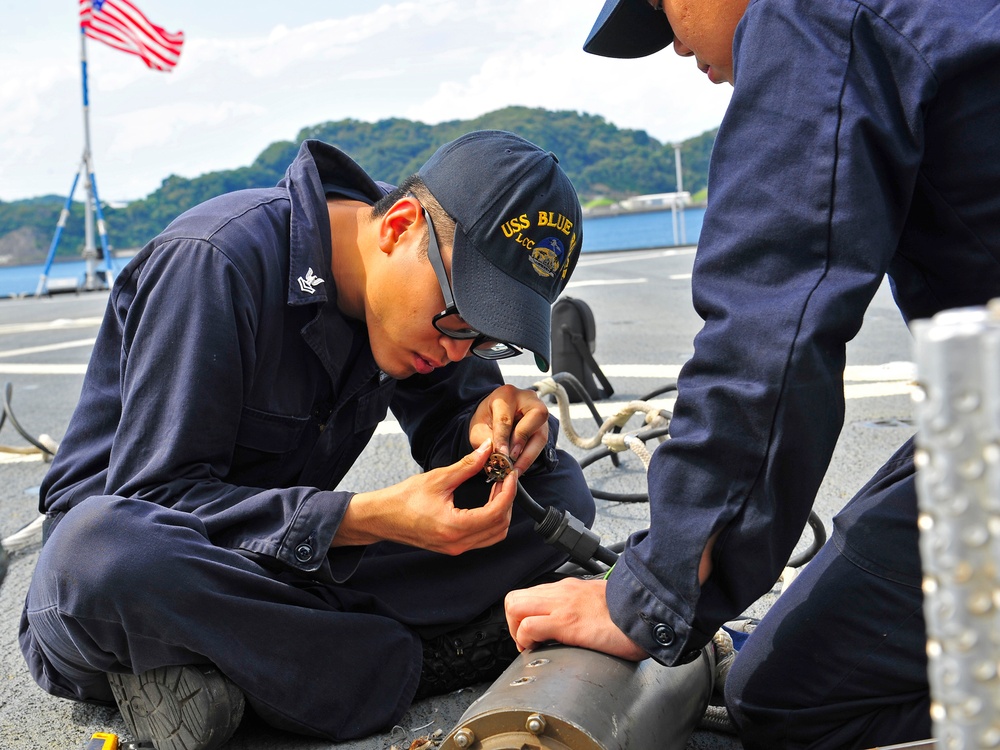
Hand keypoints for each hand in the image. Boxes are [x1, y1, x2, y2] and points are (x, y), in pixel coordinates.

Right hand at [336, 440, 516, 554]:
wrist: (382, 518)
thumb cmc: (403, 498)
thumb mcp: (438, 478)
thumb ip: (467, 465)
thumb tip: (488, 449)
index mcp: (454, 527)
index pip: (496, 512)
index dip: (509, 491)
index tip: (510, 474)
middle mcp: (458, 543)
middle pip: (500, 526)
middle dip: (507, 500)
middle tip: (504, 478)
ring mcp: (457, 548)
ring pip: (495, 535)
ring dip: (501, 511)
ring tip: (497, 488)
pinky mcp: (454, 547)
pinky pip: (483, 537)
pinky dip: (491, 520)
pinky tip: (487, 501)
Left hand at [469, 385, 549, 473]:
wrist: (494, 415)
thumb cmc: (486, 419)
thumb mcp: (478, 428)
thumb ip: (485, 441)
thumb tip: (498, 457)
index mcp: (506, 394)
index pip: (505, 418)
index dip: (503, 440)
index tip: (501, 456)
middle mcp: (528, 398)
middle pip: (535, 417)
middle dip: (522, 441)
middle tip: (511, 461)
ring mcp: (539, 411)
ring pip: (541, 434)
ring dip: (528, 455)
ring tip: (514, 470)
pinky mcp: (543, 425)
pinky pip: (541, 443)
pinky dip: (529, 457)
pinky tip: (519, 467)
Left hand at [505, 578, 647, 660]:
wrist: (649, 613)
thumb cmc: (632, 613)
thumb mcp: (603, 604)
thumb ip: (587, 607)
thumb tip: (583, 623)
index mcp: (570, 588)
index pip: (531, 595)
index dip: (524, 617)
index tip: (534, 635)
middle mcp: (562, 592)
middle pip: (515, 598)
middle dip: (513, 623)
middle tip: (529, 642)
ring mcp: (562, 605)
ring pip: (514, 607)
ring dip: (516, 631)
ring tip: (533, 646)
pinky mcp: (566, 622)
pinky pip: (528, 627)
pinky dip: (526, 641)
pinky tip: (540, 649)